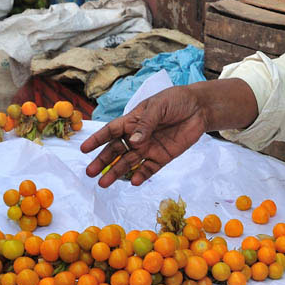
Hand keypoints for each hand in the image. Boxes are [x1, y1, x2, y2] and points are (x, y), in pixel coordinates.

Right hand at [81, 85, 206, 186]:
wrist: (200, 108)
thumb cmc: (176, 101)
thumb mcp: (158, 107)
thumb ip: (146, 124)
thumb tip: (133, 142)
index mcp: (133, 121)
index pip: (111, 131)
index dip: (97, 139)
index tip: (84, 149)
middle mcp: (138, 136)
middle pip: (116, 150)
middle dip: (102, 161)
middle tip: (90, 172)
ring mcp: (149, 147)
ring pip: (129, 162)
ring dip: (116, 172)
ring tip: (104, 183)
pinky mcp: (163, 157)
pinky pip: (149, 168)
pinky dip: (140, 175)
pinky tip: (132, 181)